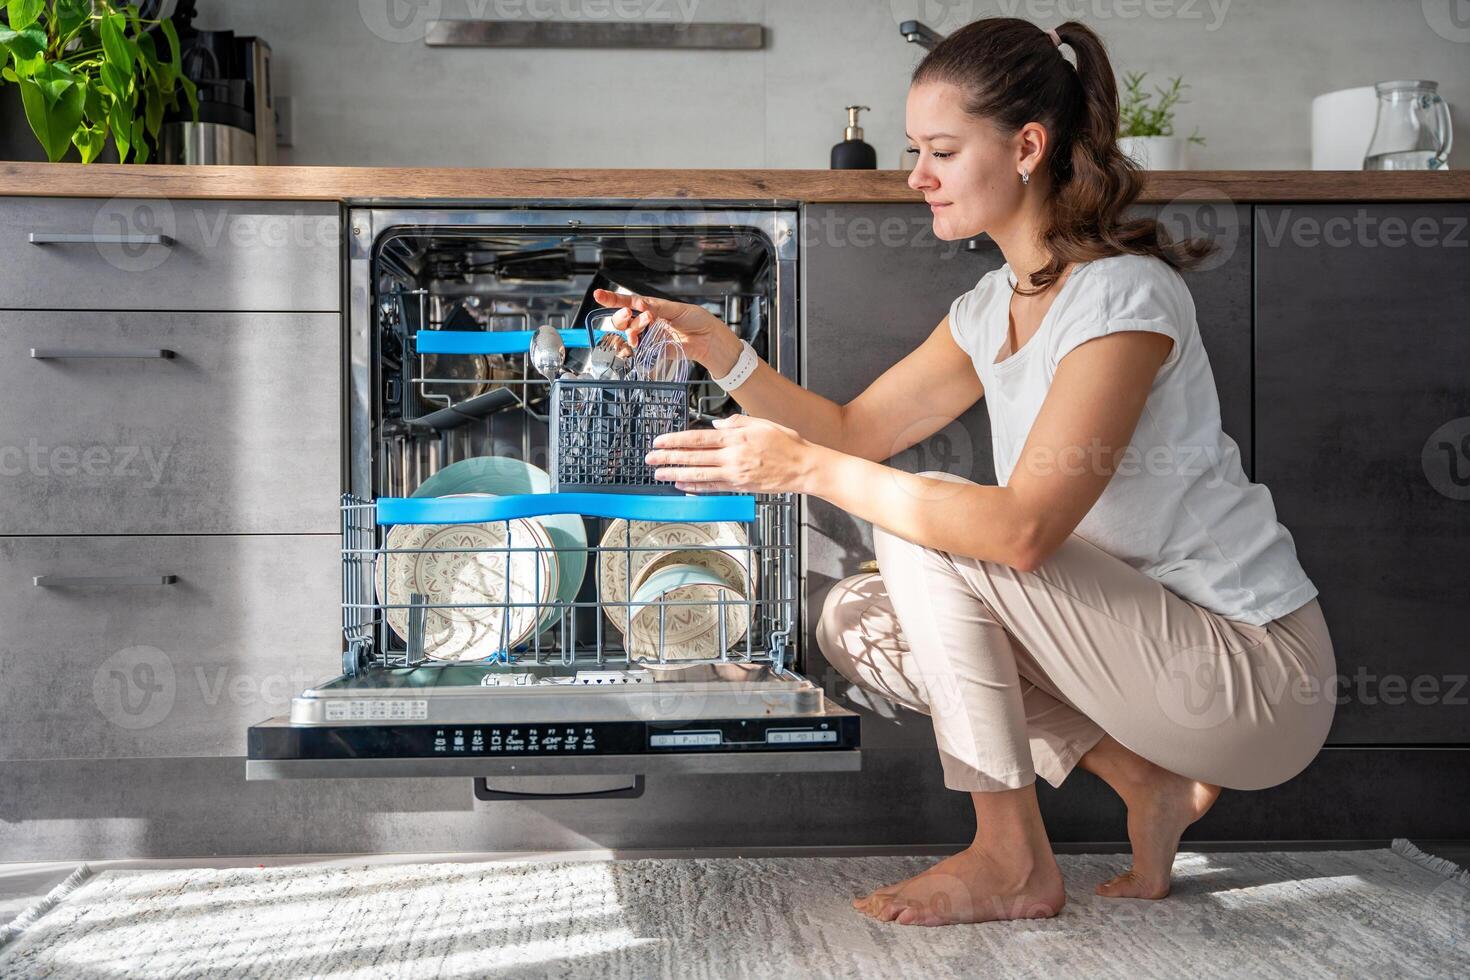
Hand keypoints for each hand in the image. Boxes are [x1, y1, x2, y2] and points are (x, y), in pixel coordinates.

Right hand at [592, 288, 740, 373]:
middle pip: (624, 319)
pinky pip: (637, 350)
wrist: (710, 340)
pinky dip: (632, 347)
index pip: (629, 302)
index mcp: (653, 308)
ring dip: (632, 330)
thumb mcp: (677, 309)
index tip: (598, 295)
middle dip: (623, 316)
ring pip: (629, 333)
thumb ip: (657, 308)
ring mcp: (650, 337)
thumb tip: (640, 304)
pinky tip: (635, 344)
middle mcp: (648, 322)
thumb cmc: (698, 320)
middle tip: (631, 315)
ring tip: (644, 328)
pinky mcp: (653, 351)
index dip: (612, 299)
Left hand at [644, 415, 820, 493]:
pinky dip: (696, 486)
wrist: (804, 466)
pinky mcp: (740, 486)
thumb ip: (737, 423)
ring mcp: (736, 473)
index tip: (659, 442)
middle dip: (669, 458)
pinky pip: (713, 487)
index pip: (698, 438)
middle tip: (650, 459)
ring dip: (676, 473)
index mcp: (736, 437)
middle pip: (693, 456)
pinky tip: (682, 485)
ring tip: (659, 474)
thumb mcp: (762, 423)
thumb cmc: (787, 443)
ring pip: (699, 473)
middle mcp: (733, 456)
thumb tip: (717, 424)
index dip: (676, 441)